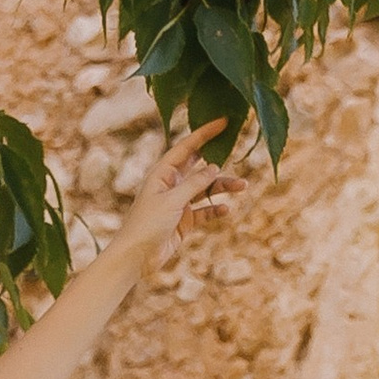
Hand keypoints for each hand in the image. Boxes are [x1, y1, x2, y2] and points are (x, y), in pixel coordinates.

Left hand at [116, 125, 238, 262]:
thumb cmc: (147, 224)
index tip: (223, 122)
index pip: (187, 147)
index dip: (205, 133)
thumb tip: (214, 167)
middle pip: (199, 167)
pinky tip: (226, 209)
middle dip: (219, 160)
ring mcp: (179, 203)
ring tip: (243, 187)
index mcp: (163, 173)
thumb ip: (194, 183)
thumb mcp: (172, 200)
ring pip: (206, 189)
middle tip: (238, 150)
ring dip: (223, 187)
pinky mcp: (184, 221)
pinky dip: (215, 209)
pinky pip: (204, 211)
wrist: (136, 257)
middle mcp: (171, 185)